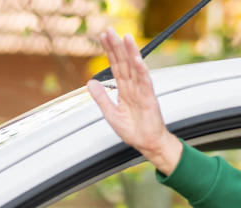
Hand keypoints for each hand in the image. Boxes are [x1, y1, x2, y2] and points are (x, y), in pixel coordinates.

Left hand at [87, 28, 182, 174]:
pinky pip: (145, 81)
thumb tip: (90, 83)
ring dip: (130, 52)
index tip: (103, 38)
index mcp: (124, 89)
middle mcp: (133, 86)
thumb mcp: (110, 113)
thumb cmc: (134, 130)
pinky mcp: (149, 98)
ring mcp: (142, 90)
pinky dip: (141, 70)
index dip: (109, 52)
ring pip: (135, 67)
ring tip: (125, 37)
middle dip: (116, 46)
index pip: (116, 66)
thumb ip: (101, 98)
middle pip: (124, 62)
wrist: (147, 144)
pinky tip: (137, 59)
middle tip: (109, 30)